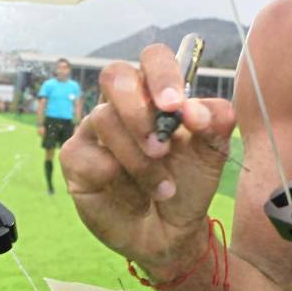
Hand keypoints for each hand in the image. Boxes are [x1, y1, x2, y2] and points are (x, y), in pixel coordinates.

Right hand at [59, 44, 235, 278]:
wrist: (172, 232)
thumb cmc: (188, 182)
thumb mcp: (213, 153)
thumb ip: (215, 123)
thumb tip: (195, 110)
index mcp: (156, 93)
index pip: (153, 59)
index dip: (162, 75)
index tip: (175, 106)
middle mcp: (122, 105)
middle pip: (115, 76)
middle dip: (138, 111)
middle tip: (162, 148)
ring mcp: (95, 130)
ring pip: (105, 120)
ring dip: (139, 161)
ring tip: (164, 188)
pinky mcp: (76, 159)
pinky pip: (86, 157)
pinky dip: (116, 180)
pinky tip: (134, 198)